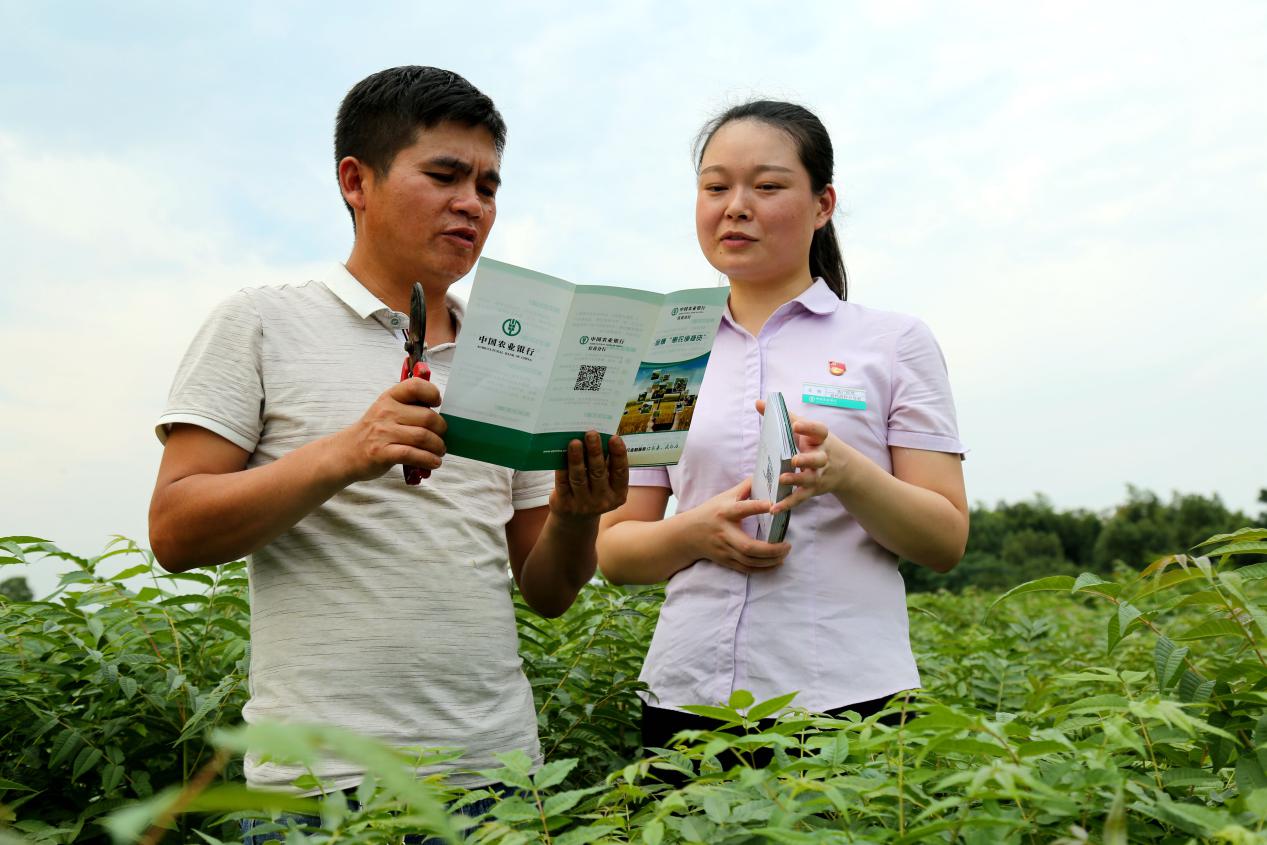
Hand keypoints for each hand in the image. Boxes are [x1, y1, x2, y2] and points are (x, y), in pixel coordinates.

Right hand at [333, 377, 446, 482]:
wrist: (345, 453)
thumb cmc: (373, 432)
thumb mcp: (386, 411)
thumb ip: (409, 408)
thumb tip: (440, 415)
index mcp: (390, 398)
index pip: (415, 386)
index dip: (432, 393)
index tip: (437, 405)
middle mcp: (386, 412)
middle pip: (427, 417)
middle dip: (441, 430)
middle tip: (441, 437)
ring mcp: (383, 433)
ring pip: (423, 437)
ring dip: (438, 447)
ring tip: (439, 451)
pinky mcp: (382, 453)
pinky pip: (413, 454)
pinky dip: (428, 460)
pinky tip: (433, 462)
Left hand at [550, 431, 628, 521]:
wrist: (575, 519)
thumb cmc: (593, 491)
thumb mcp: (605, 483)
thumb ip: (606, 464)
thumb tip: (599, 437)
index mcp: (618, 493)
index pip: (620, 472)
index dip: (618, 454)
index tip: (614, 437)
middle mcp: (603, 501)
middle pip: (598, 473)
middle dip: (595, 452)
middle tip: (591, 434)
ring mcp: (583, 505)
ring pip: (579, 478)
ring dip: (577, 458)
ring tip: (575, 442)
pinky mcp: (565, 505)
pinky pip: (563, 483)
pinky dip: (562, 468)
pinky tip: (561, 455)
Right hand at [685, 477, 790, 573]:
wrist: (687, 534)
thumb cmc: (709, 512)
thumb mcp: (724, 496)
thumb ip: (745, 487)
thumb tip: (764, 475)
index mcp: (724, 513)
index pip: (741, 509)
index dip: (757, 507)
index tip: (773, 505)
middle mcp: (724, 533)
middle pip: (747, 546)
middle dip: (770, 549)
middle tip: (788, 544)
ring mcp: (724, 549)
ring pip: (749, 561)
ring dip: (770, 560)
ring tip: (785, 553)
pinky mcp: (726, 561)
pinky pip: (747, 569)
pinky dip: (763, 569)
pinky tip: (776, 563)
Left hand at [756, 399, 847, 514]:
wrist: (845, 469)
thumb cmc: (818, 444)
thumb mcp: (806, 429)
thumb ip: (784, 416)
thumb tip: (759, 402)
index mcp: (821, 439)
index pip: (819, 431)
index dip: (809, 428)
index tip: (797, 425)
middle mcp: (823, 457)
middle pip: (818, 459)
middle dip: (807, 459)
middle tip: (794, 459)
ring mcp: (819, 475)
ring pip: (809, 479)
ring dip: (796, 480)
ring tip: (783, 479)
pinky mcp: (813, 490)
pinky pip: (800, 497)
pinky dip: (788, 504)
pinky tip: (775, 508)